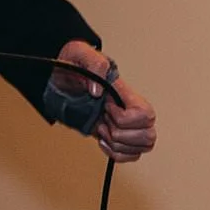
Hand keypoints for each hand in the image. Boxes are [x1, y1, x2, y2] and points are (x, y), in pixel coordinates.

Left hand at [52, 40, 156, 163]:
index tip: (106, 107)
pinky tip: (102, 139)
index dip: (125, 118)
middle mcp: (131, 110)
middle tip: (104, 120)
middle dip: (121, 134)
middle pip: (149, 136)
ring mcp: (125, 125)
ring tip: (101, 127)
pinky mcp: (117, 136)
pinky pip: (131, 155)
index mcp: (126, 93)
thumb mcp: (80, 54)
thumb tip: (98, 92)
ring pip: (142, 148)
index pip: (146, 115)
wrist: (60, 78)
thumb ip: (95, 65)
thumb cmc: (73, 65)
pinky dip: (115, 153)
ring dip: (117, 144)